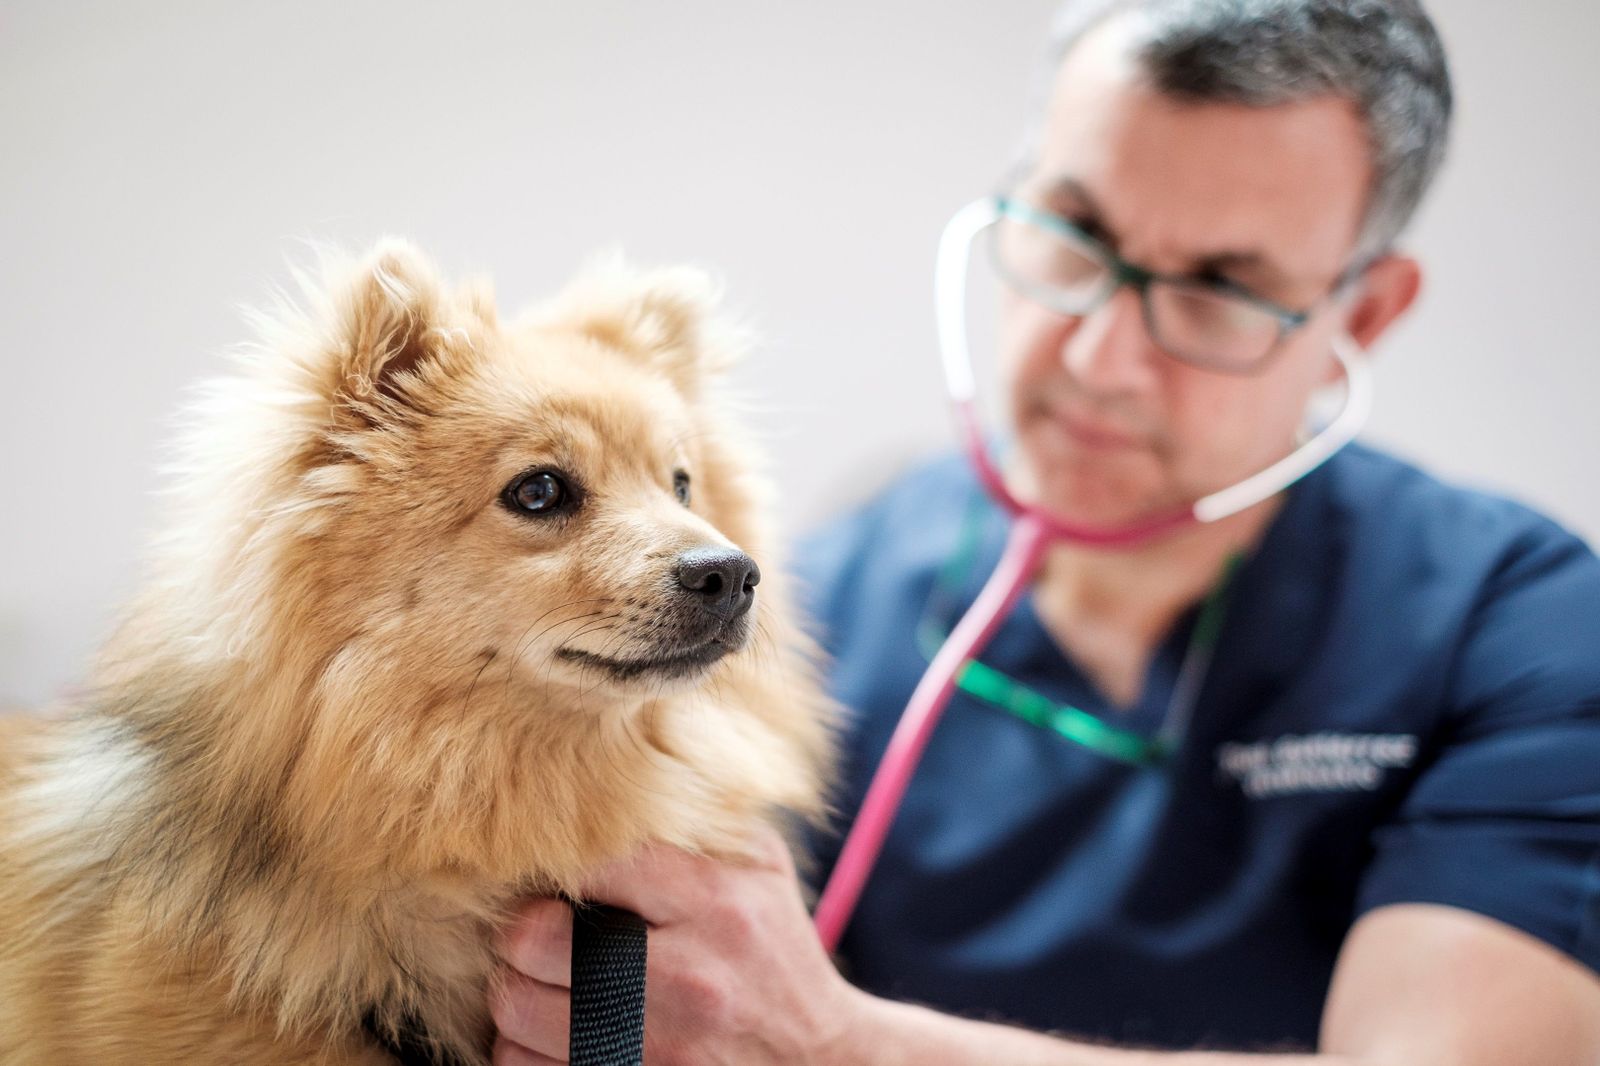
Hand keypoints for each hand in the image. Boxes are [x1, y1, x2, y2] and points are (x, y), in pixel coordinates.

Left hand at [491, 827, 871, 1065]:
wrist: (820, 1057)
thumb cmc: (775, 949)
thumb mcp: (759, 869)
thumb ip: (694, 823)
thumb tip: (616, 771)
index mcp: (713, 902)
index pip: (589, 862)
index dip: (558, 862)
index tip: (562, 873)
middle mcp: (683, 977)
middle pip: (533, 939)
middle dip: (524, 928)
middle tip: (539, 928)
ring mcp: (655, 1046)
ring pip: (517, 1009)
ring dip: (516, 991)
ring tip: (541, 978)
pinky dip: (524, 1047)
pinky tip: (555, 1030)